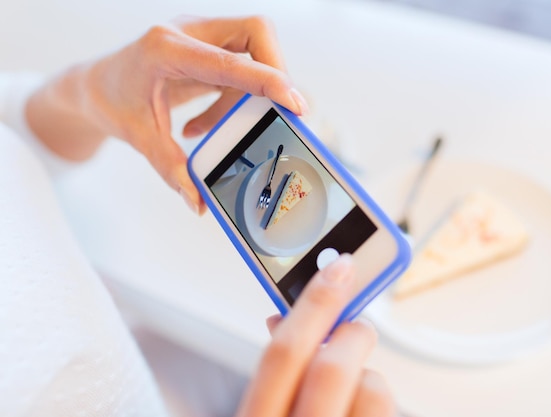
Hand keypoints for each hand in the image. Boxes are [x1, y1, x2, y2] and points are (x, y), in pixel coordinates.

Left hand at [26, 16, 307, 213]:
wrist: (95, 86)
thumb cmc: (110, 101)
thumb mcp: (139, 137)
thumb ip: (172, 168)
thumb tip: (199, 200)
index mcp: (166, 49)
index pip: (230, 61)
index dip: (269, 80)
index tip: (296, 103)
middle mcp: (188, 33)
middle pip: (255, 33)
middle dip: (275, 71)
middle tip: (279, 109)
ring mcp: (200, 36)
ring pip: (254, 47)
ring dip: (254, 89)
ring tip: (224, 126)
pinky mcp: (208, 47)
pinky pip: (241, 65)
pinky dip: (237, 95)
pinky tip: (208, 123)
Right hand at [236, 255, 396, 416]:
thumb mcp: (263, 404)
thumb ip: (277, 365)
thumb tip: (287, 315)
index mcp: (258, 416)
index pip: (284, 351)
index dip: (315, 302)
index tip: (339, 266)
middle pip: (332, 368)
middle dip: (352, 334)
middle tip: (358, 324)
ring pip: (371, 389)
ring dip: (366, 373)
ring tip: (351, 383)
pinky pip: (388, 409)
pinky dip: (375, 397)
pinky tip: (356, 406)